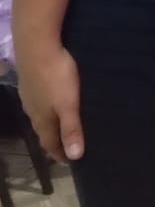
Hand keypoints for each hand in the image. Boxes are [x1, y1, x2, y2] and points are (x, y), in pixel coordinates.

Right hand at [16, 41, 83, 162]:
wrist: (36, 44)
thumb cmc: (56, 75)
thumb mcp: (68, 104)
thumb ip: (71, 129)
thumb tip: (74, 157)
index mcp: (42, 119)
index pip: (49, 143)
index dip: (58, 153)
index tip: (68, 162)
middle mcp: (32, 110)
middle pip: (42, 131)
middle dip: (53, 140)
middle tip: (66, 147)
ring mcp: (28, 94)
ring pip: (38, 116)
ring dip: (49, 124)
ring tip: (60, 126)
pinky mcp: (29, 80)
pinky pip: (37, 101)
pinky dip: (45, 108)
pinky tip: (50, 101)